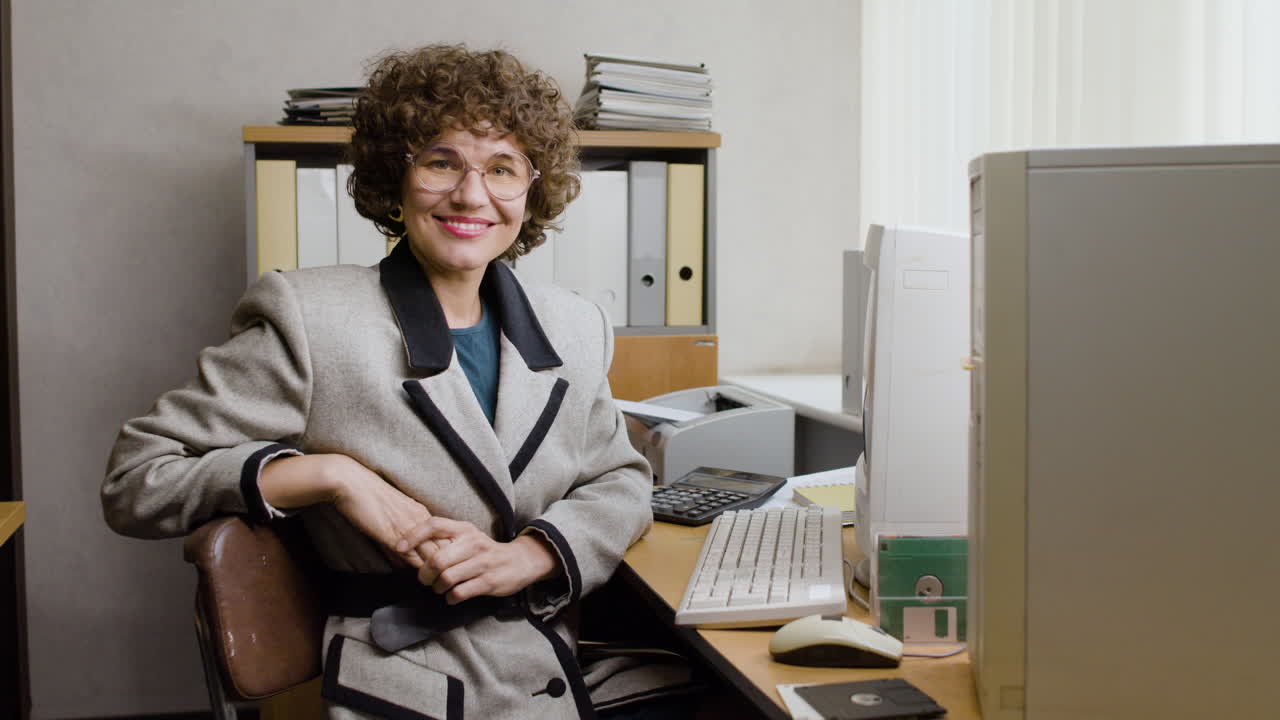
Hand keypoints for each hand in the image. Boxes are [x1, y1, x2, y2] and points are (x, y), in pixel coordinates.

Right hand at [264, 454, 442, 567]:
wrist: (352, 483)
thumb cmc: (368, 496)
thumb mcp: (394, 512)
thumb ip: (404, 532)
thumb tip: (408, 555)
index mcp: (421, 513)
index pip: (446, 537)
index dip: (449, 554)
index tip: (448, 568)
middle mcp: (420, 519)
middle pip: (444, 547)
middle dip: (446, 565)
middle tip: (445, 580)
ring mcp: (408, 527)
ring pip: (431, 554)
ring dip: (433, 571)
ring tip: (435, 583)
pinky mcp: (393, 535)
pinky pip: (411, 556)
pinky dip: (416, 568)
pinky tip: (418, 578)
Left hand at [396, 517, 560, 603]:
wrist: (519, 561)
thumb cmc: (485, 551)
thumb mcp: (468, 537)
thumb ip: (444, 540)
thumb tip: (411, 548)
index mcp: (464, 529)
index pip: (434, 525)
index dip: (413, 536)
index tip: (399, 547)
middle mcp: (473, 543)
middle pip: (437, 559)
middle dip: (425, 574)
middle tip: (426, 580)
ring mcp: (482, 562)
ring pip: (447, 578)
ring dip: (438, 588)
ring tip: (441, 588)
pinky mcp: (489, 581)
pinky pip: (459, 593)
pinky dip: (450, 598)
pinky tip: (452, 596)